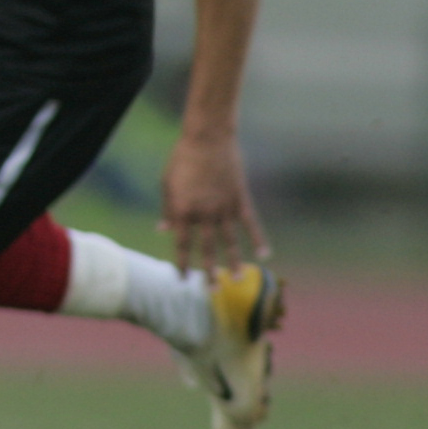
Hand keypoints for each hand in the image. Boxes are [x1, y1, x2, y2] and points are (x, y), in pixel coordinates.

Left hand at [159, 129, 268, 274]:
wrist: (207, 137)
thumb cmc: (182, 158)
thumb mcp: (167, 183)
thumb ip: (167, 209)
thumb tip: (161, 230)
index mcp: (182, 211)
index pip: (181, 244)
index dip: (182, 263)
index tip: (183, 279)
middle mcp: (203, 214)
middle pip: (206, 249)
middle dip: (208, 271)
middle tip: (212, 291)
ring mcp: (224, 208)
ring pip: (231, 242)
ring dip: (235, 263)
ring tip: (239, 281)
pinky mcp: (241, 199)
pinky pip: (251, 224)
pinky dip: (259, 239)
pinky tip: (266, 255)